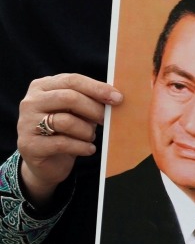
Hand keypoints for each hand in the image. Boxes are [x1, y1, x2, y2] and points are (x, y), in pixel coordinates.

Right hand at [17, 74, 121, 206]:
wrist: (48, 163)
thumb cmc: (68, 132)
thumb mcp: (78, 112)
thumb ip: (90, 102)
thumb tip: (115, 97)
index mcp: (43, 87)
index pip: (72, 80)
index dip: (97, 88)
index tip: (118, 98)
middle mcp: (31, 101)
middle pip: (69, 98)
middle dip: (94, 109)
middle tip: (107, 120)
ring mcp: (26, 123)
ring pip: (66, 121)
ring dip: (87, 131)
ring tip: (91, 137)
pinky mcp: (29, 145)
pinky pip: (62, 143)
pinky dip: (82, 147)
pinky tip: (89, 149)